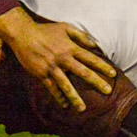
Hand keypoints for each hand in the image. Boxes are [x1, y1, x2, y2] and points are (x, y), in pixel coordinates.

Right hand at [0, 8, 115, 111]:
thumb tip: (95, 45)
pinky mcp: (41, 74)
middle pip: (83, 72)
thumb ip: (81, 36)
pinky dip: (58, 97)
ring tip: (82, 109)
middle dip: (96, 82)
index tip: (113, 74)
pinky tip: (64, 105)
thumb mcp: (65, 27)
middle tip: (107, 91)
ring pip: (66, 85)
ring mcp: (52, 67)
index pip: (90, 58)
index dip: (102, 66)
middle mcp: (63, 58)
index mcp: (70, 47)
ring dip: (75, 97)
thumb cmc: (45, 30)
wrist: (23, 34)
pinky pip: (51, 88)